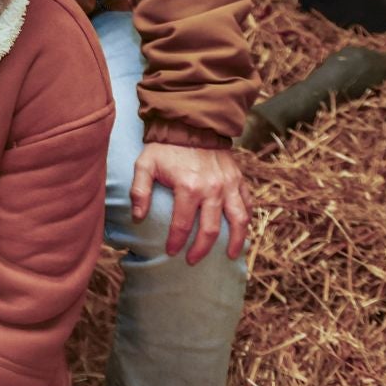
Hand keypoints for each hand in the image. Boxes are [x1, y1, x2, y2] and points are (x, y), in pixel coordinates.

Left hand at [131, 141, 251, 264]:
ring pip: (238, 220)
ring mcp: (228, 185)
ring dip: (235, 241)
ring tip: (229, 255)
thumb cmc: (165, 147)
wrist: (191, 124)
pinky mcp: (238, 179)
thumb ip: (140, 191)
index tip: (171, 252)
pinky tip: (242, 231)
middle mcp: (212, 189)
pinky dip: (246, 220)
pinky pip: (247, 204)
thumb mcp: (145, 165)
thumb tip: (138, 218)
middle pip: (211, 229)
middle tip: (192, 260)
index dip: (177, 242)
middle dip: (201, 249)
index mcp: (189, 187)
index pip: (183, 225)